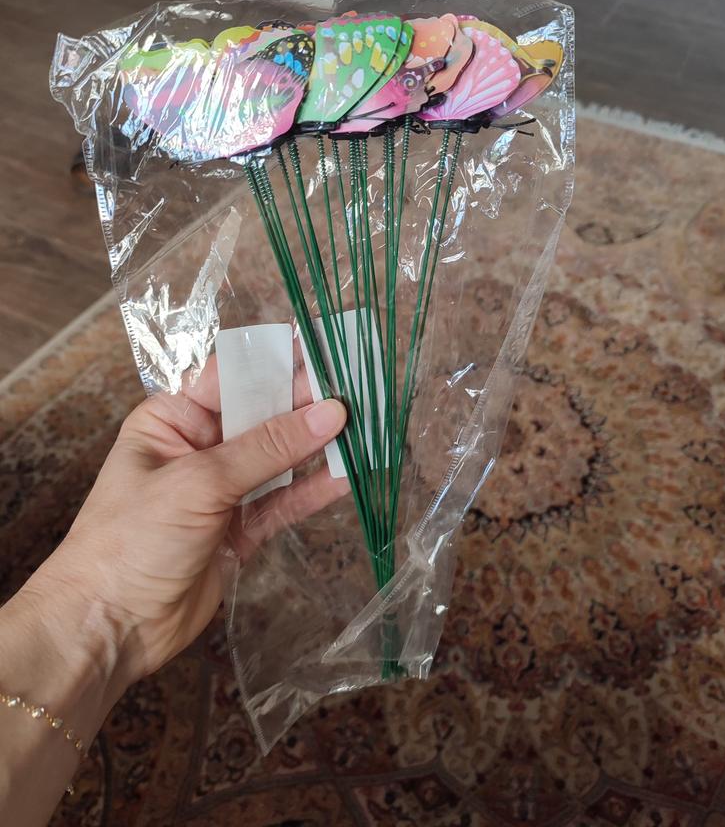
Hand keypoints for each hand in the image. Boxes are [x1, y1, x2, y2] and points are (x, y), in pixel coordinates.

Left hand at [25, 359, 346, 693]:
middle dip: (306, 404)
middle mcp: (199, 448)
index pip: (230, 378)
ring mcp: (221, 491)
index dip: (275, 363)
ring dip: (318, 446)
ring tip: (365, 428)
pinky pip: (283, 501)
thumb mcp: (199, 483)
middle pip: (261, 416)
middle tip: (359, 390)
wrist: (106, 628)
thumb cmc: (132, 540)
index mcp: (172, 420)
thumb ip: (267, 448)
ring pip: (279, 458)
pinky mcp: (240, 530)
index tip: (324, 349)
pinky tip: (347, 477)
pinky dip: (314, 490)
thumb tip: (330, 412)